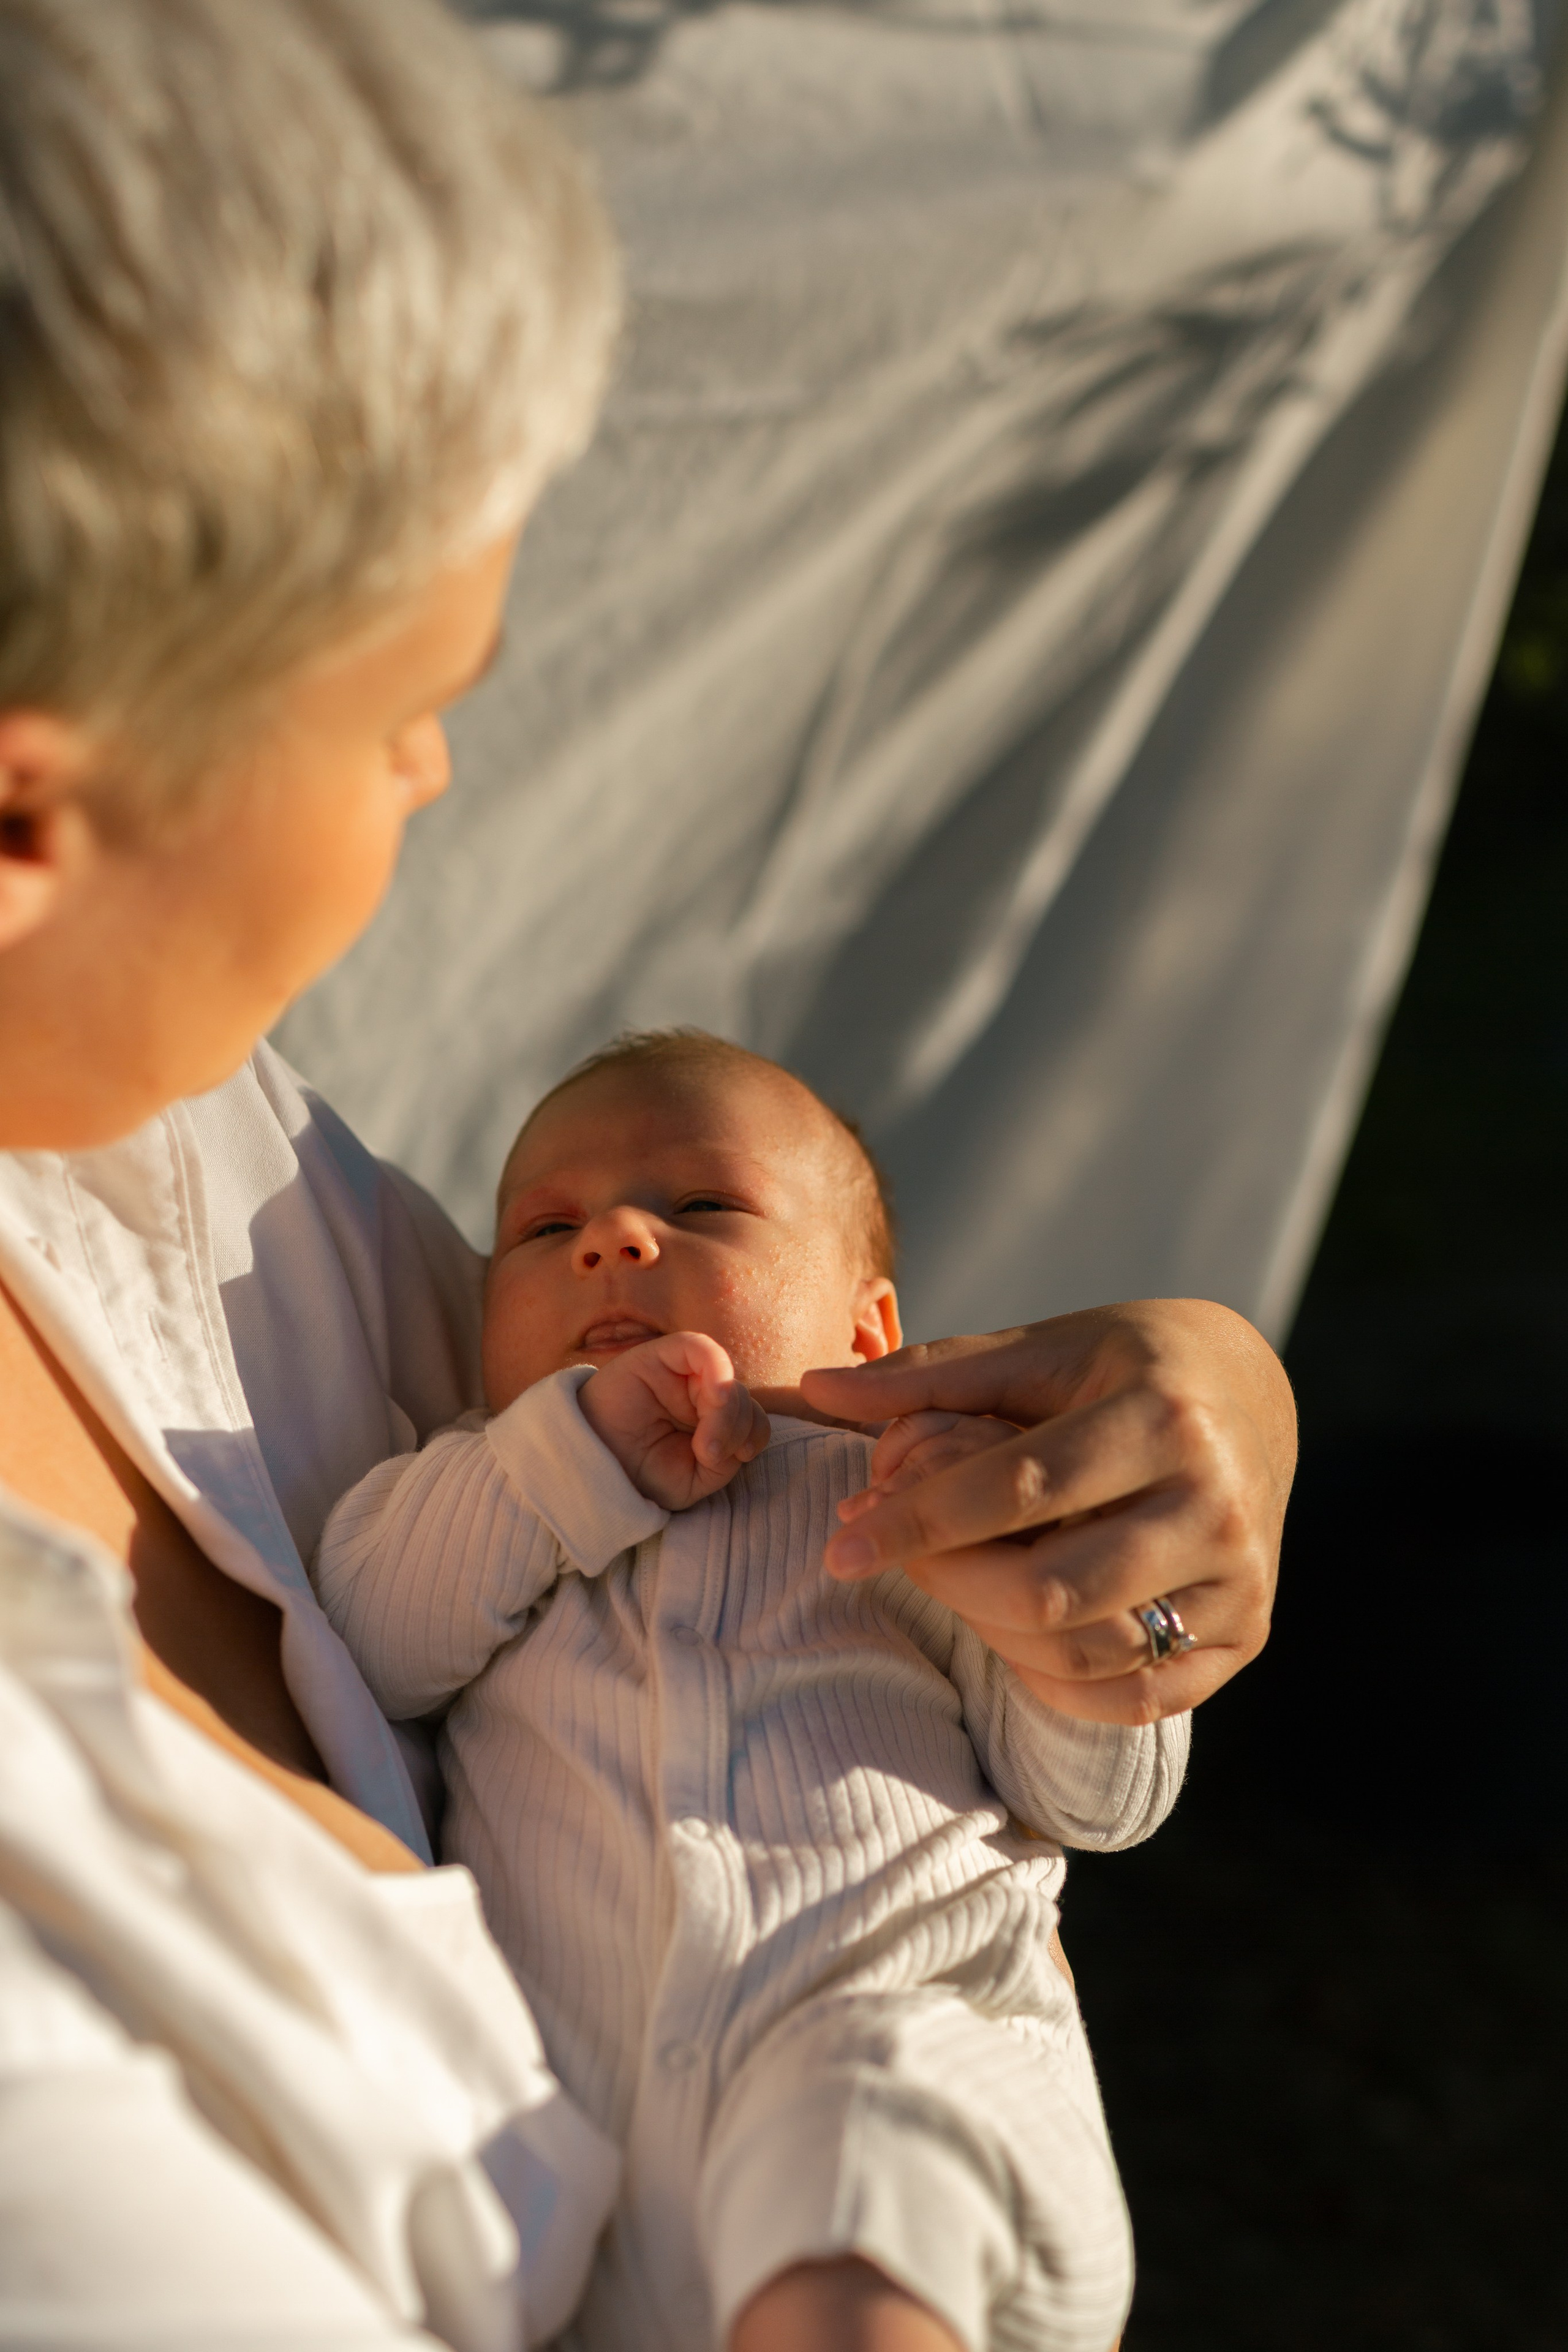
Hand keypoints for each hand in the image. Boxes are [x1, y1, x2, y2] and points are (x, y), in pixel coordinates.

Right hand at [579, 1332, 770, 1509]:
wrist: (591, 1469)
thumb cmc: (640, 1476)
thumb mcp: (694, 1480)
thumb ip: (728, 1456)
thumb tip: (742, 1433)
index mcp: (708, 1422)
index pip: (752, 1419)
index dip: (753, 1436)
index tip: (733, 1458)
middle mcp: (697, 1394)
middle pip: (745, 1399)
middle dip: (738, 1428)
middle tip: (709, 1454)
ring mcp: (679, 1374)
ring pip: (728, 1378)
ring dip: (727, 1413)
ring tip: (702, 1445)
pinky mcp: (659, 1356)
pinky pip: (701, 1349)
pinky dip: (717, 1374)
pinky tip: (710, 1401)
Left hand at [799, 1301, 1294, 1724]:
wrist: (1253, 1392)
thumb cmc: (1122, 1364)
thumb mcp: (1038, 1349)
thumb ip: (929, 1375)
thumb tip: (812, 1390)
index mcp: (1161, 1415)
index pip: (1016, 1488)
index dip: (917, 1522)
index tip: (839, 1545)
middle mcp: (1215, 1502)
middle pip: (1049, 1587)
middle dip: (946, 1582)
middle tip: (888, 1558)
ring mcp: (1240, 1578)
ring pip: (1088, 1650)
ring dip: (990, 1631)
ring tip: (948, 1582)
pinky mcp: (1247, 1633)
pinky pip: (1135, 1696)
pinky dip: (1055, 1680)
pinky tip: (1011, 1633)